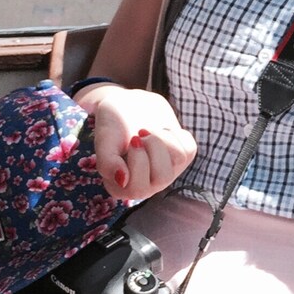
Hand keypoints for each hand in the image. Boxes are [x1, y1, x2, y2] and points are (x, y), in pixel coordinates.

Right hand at [77, 86, 196, 200]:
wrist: (129, 103)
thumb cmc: (114, 123)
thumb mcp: (104, 139)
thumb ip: (107, 163)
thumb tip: (122, 181)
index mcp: (122, 188)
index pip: (138, 189)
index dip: (138, 159)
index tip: (132, 139)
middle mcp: (146, 186)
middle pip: (163, 177)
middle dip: (153, 147)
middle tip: (141, 134)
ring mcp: (166, 173)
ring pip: (178, 160)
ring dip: (162, 138)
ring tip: (148, 131)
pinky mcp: (181, 158)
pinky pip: (189, 149)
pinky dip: (176, 134)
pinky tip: (161, 132)